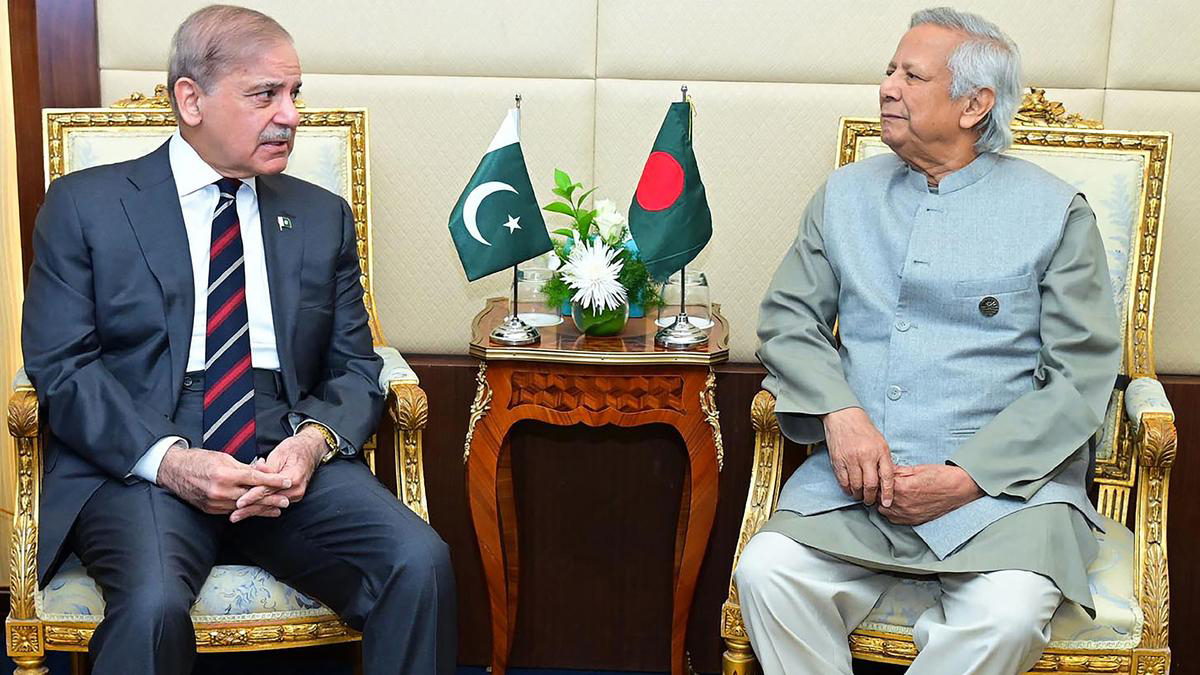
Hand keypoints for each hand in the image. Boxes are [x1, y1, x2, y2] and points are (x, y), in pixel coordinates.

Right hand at [156, 446, 292, 516]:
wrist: (174, 471)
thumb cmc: (200, 460)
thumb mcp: (224, 458)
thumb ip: (245, 467)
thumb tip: (264, 470)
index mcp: (224, 474)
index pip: (254, 479)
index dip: (272, 481)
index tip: (286, 482)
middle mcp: (219, 490)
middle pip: (251, 496)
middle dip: (270, 499)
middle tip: (286, 501)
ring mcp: (214, 502)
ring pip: (243, 507)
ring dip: (261, 508)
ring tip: (277, 509)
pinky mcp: (210, 509)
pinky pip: (232, 511)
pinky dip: (245, 511)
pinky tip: (256, 511)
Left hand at [230, 426, 327, 521]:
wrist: (310, 449)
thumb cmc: (295, 449)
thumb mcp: (279, 454)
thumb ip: (267, 467)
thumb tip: (256, 470)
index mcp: (293, 478)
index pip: (269, 490)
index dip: (252, 496)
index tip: (240, 502)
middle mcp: (295, 489)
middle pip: (269, 502)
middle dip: (250, 509)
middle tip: (234, 515)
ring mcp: (295, 494)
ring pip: (270, 505)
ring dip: (253, 510)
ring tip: (238, 516)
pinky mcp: (292, 495)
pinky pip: (274, 503)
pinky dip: (261, 507)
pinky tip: (249, 511)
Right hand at [823, 407, 894, 505]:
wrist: (844, 417)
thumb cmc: (864, 430)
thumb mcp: (880, 442)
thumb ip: (884, 460)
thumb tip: (886, 481)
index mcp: (880, 450)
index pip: (887, 477)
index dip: (887, 493)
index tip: (886, 503)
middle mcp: (866, 455)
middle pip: (870, 484)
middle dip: (870, 497)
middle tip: (870, 502)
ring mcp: (850, 458)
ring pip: (856, 485)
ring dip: (858, 495)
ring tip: (860, 496)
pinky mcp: (838, 460)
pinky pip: (842, 480)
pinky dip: (846, 488)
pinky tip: (849, 490)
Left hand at [877, 464, 983, 524]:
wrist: (961, 489)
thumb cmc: (941, 476)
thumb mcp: (917, 469)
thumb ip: (898, 471)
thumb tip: (884, 470)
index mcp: (902, 488)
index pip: (878, 485)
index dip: (876, 479)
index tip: (877, 476)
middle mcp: (903, 504)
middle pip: (878, 500)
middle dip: (878, 492)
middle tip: (883, 485)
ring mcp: (909, 515)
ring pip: (884, 511)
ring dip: (884, 503)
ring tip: (891, 494)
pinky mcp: (915, 521)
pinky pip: (894, 520)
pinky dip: (893, 512)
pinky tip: (898, 503)